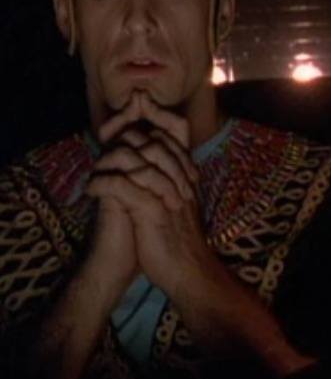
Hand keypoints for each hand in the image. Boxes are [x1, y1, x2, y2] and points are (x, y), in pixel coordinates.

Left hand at [88, 93, 315, 374]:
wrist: (190, 273)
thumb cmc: (178, 243)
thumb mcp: (175, 206)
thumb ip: (167, 183)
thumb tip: (151, 167)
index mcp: (186, 176)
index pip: (176, 134)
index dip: (158, 117)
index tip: (138, 105)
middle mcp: (180, 180)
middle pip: (156, 139)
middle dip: (128, 132)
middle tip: (106, 135)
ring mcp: (168, 194)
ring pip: (141, 158)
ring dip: (110, 159)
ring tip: (94, 168)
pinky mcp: (153, 212)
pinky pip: (125, 187)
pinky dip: (104, 184)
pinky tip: (92, 189)